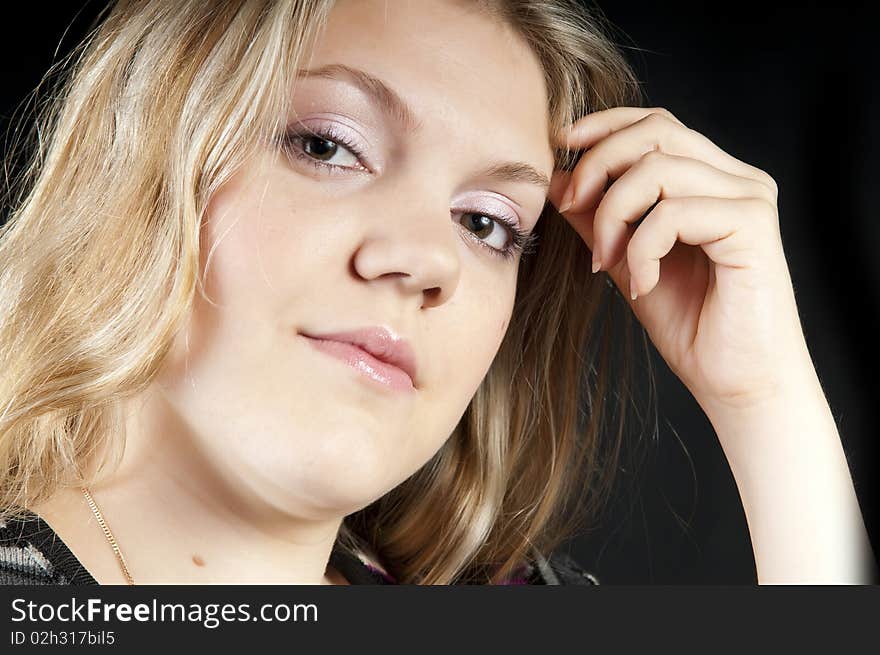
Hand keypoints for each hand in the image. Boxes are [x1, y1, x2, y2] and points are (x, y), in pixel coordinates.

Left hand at [548, 107, 813, 419]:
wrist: (737, 383)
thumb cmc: (692, 325)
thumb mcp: (629, 261)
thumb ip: (599, 218)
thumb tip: (559, 178)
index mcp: (713, 179)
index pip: (657, 124)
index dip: (605, 125)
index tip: (560, 144)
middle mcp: (738, 179)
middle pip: (656, 132)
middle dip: (598, 165)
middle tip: (570, 209)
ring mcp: (748, 198)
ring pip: (658, 169)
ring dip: (613, 215)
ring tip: (607, 261)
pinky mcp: (751, 226)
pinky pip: (673, 212)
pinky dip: (642, 247)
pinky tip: (643, 284)